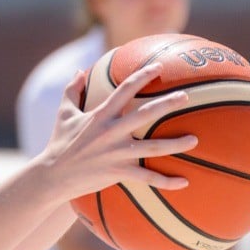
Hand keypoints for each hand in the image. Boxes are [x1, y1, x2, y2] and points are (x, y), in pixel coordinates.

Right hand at [39, 63, 197, 200]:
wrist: (53, 175)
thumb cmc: (59, 142)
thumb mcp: (63, 113)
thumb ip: (72, 90)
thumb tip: (80, 70)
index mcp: (100, 115)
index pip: (124, 90)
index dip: (142, 76)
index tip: (159, 67)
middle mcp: (111, 131)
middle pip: (145, 114)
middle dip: (167, 104)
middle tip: (187, 96)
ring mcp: (117, 153)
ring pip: (153, 147)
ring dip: (176, 144)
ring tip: (195, 139)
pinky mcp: (119, 172)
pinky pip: (147, 178)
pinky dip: (166, 181)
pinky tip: (184, 182)